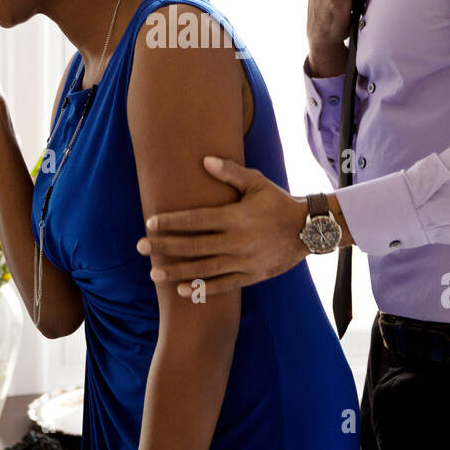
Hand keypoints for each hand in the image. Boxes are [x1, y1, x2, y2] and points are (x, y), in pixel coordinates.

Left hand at [137, 156, 309, 296]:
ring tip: (154, 273)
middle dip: (165, 247)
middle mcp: (238, 240)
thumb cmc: (277, 202)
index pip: (196, 220)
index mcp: (236, 216)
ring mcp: (244, 260)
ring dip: (177, 271)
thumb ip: (230, 172)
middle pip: (194, 245)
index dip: (172, 222)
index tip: (150, 223)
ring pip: (204, 268)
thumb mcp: (257, 182)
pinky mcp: (251, 275)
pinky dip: (202, 288)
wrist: (308, 229)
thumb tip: (204, 160)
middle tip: (140, 247)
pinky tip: (181, 289)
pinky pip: (223, 285)